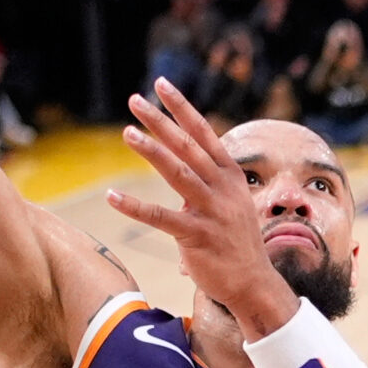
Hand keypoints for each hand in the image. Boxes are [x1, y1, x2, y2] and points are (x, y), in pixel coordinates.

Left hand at [106, 78, 296, 333]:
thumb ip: (206, 182)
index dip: (182, 108)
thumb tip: (179, 166)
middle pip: (188, 146)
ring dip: (153, 151)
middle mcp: (224, 188)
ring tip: (128, 133)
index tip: (162, 85)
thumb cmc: (237, 242)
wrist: (255, 282)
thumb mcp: (230, 203)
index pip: (204, 133)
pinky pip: (162, 218)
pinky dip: (136, 207)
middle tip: (135, 100)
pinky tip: (113, 196)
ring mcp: (213, 212)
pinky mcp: (198, 237)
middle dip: (161, 121)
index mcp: (231, 175)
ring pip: (179, 174)